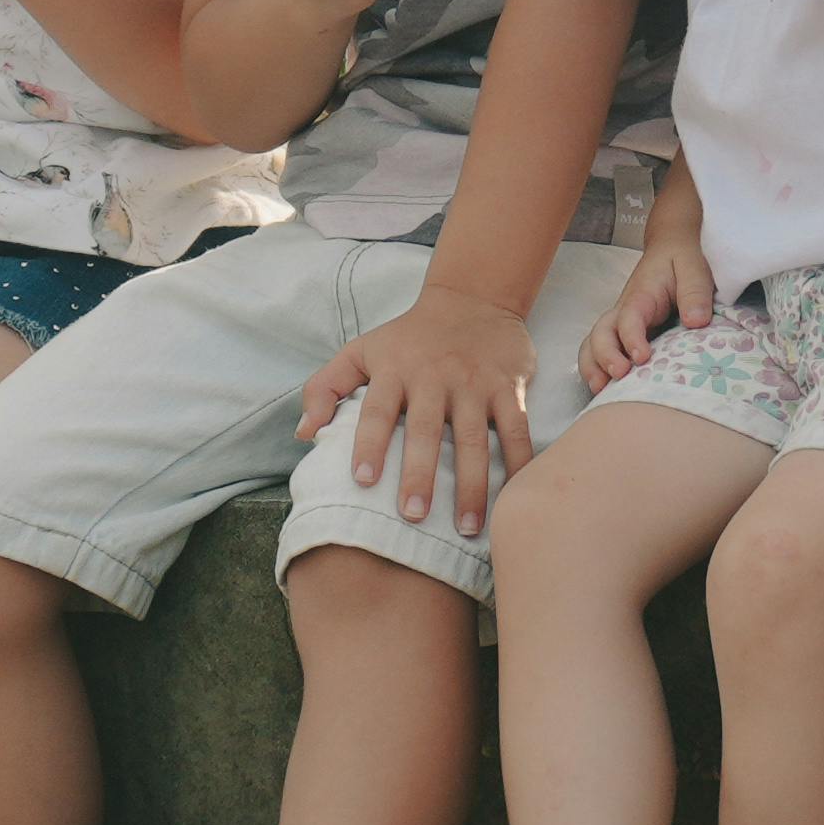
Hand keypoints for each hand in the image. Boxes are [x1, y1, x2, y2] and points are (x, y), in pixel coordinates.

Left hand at [302, 283, 545, 536]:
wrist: (472, 297)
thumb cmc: (408, 337)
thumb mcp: (360, 350)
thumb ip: (325, 388)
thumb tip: (303, 434)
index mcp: (394, 370)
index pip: (376, 410)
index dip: (368, 444)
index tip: (362, 481)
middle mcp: (434, 377)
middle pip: (425, 431)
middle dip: (420, 474)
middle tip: (414, 515)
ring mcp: (474, 383)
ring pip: (474, 439)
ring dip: (472, 485)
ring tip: (466, 527)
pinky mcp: (509, 387)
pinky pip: (516, 430)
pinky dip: (520, 463)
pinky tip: (515, 498)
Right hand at [583, 226, 716, 386]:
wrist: (671, 247)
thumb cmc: (682, 259)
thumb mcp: (694, 268)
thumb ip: (694, 292)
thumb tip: (695, 322)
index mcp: (641, 295)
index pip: (628, 318)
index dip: (631, 339)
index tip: (642, 358)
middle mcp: (624, 311)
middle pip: (600, 333)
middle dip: (604, 357)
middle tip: (620, 375)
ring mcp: (620, 323)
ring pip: (593, 344)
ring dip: (593, 367)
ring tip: (602, 392)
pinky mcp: (624, 335)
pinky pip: (601, 351)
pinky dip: (597, 370)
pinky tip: (606, 392)